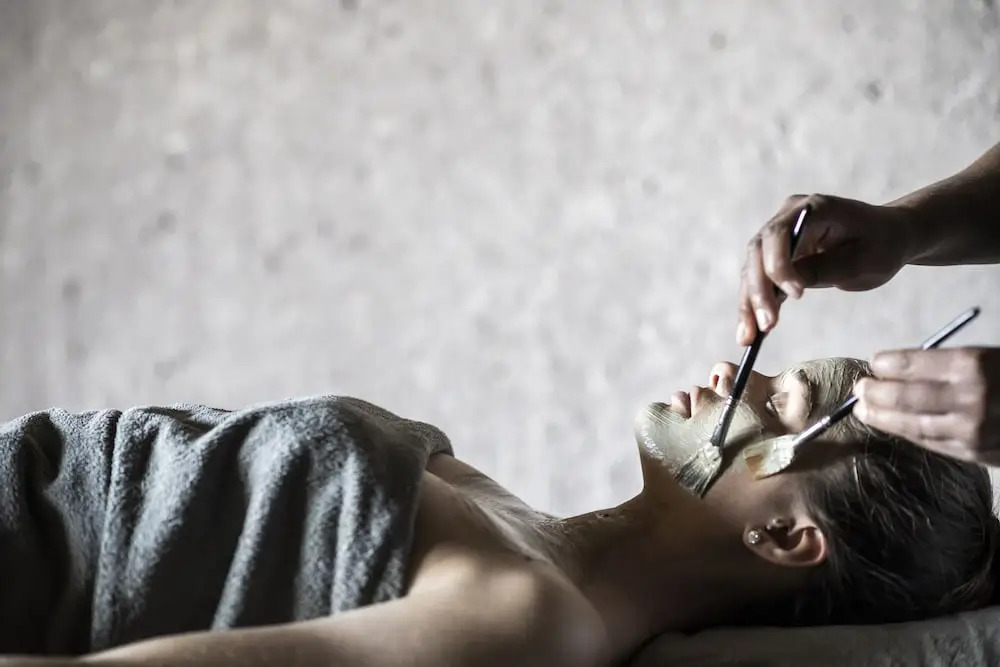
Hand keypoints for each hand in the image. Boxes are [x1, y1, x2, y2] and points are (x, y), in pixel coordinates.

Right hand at [737, 194, 916, 344]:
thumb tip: (785, 288)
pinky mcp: (777, 255)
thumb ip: (825, 269)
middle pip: (757, 253)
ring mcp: (779, 236)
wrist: (889, 236)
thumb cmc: (882, 244)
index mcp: (812, 208)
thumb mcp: (863, 260)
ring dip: (749, 303)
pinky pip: (759, 280)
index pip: (778, 233)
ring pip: (753, 269)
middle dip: (758, 291)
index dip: (779, 264)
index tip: (797, 295)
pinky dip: (754, 305)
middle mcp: (788, 217)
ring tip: (749, 336)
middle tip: (766, 325)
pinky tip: (750, 331)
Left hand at [854, 347, 999, 464]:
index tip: (875, 362)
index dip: (889, 364)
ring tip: (863, 409)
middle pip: (907, 396)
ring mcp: (973, 430)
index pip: (915, 364)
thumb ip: (948, 365)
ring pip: (914, 424)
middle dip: (877, 391)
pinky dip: (907, 433)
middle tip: (860, 386)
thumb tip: (898, 370)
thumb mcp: (989, 358)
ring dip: (882, 416)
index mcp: (974, 365)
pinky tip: (891, 425)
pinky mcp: (976, 454)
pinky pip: (932, 443)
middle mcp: (971, 398)